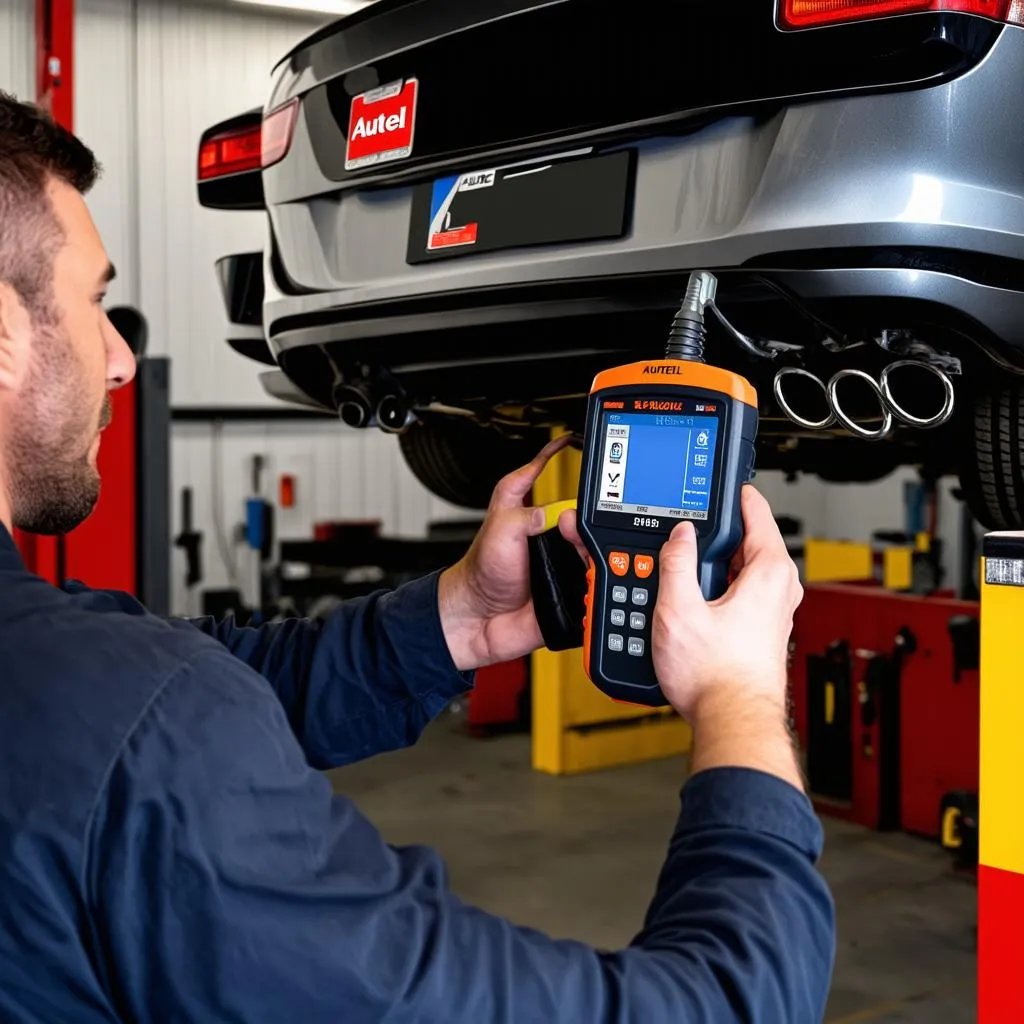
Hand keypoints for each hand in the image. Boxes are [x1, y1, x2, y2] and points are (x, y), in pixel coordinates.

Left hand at [438, 435, 580, 671]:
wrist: (479, 622)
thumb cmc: (479, 579)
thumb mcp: (500, 532)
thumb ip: (528, 515)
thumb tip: (562, 516)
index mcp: (516, 515)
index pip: (531, 476)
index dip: (546, 457)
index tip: (566, 442)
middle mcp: (537, 537)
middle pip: (571, 513)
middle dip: (581, 515)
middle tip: (576, 523)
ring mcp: (553, 563)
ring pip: (586, 547)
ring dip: (591, 548)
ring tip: (581, 552)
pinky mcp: (565, 588)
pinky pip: (590, 580)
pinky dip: (596, 577)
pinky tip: (594, 575)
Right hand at [652, 485, 801, 721]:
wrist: (731, 722)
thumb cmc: (716, 678)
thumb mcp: (678, 611)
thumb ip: (676, 564)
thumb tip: (679, 536)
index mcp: (770, 572)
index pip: (756, 510)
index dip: (730, 494)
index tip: (713, 482)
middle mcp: (779, 588)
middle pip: (743, 540)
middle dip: (710, 536)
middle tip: (679, 535)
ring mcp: (772, 609)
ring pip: (738, 568)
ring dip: (709, 566)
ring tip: (676, 570)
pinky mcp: (761, 627)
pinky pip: (737, 591)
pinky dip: (714, 587)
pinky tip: (687, 600)